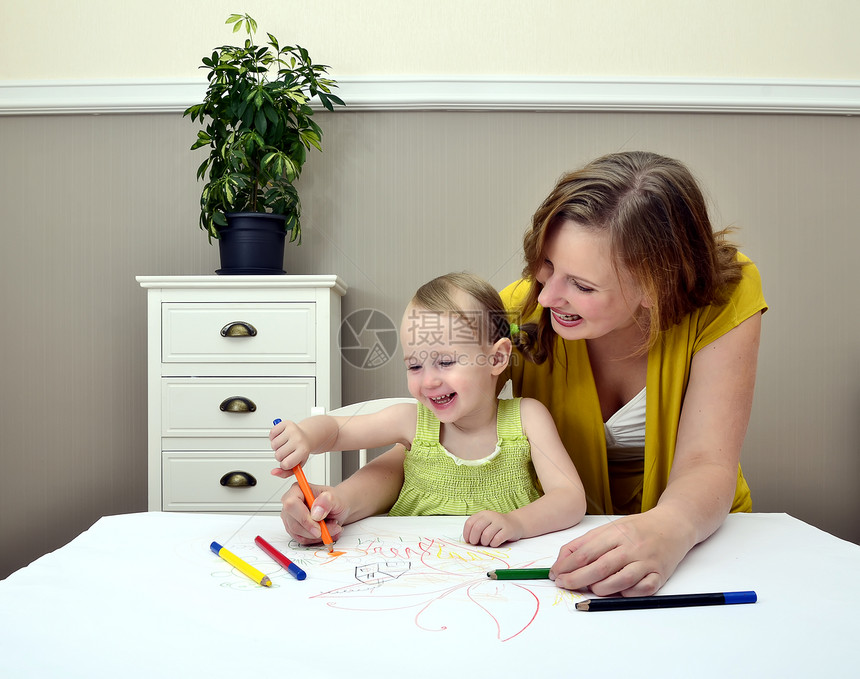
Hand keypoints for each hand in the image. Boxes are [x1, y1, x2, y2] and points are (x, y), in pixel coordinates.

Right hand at [270, 420, 312, 474]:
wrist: (308, 436)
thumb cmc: (302, 451)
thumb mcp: (298, 464)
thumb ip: (286, 473)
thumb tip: (273, 472)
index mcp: (303, 450)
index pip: (286, 464)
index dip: (284, 465)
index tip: (288, 461)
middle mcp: (298, 439)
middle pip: (278, 455)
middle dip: (280, 456)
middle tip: (287, 452)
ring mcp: (292, 430)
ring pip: (273, 445)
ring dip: (276, 447)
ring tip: (284, 445)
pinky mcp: (286, 423)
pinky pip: (271, 433)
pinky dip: (273, 437)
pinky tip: (281, 438)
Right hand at [278, 482, 346, 545]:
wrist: (338, 509)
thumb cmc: (336, 500)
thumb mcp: (337, 498)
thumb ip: (327, 501)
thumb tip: (316, 511)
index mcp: (297, 490)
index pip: (291, 504)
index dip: (304, 518)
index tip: (318, 526)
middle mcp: (290, 503)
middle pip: (293, 523)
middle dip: (314, 530)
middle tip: (332, 526)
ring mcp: (290, 518)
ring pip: (298, 533)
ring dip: (318, 535)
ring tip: (332, 526)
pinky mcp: (294, 530)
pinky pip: (302, 539)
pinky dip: (316, 539)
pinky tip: (326, 531)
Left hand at [463, 511, 523, 546]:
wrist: (515, 523)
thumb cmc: (497, 526)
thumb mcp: (485, 523)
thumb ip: (476, 528)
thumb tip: (468, 540)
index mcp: (483, 514)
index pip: (469, 523)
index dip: (467, 534)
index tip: (468, 540)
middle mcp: (491, 516)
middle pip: (476, 528)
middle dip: (474, 539)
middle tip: (476, 543)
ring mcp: (500, 522)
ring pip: (486, 535)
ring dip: (484, 542)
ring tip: (487, 543)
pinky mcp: (508, 530)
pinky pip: (497, 539)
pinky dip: (493, 544)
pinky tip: (494, 543)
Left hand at [549, 509, 692, 596]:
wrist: (673, 524)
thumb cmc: (637, 528)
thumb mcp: (610, 528)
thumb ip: (586, 542)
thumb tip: (562, 561)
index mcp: (617, 533)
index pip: (587, 551)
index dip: (568, 565)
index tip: (555, 574)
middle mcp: (632, 546)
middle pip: (600, 567)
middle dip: (577, 579)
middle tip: (563, 585)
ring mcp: (647, 561)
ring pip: (621, 580)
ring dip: (601, 588)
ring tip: (590, 588)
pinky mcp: (660, 574)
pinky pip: (642, 589)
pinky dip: (628, 593)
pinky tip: (618, 592)